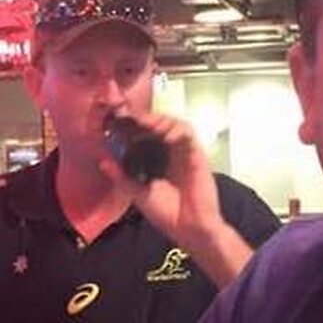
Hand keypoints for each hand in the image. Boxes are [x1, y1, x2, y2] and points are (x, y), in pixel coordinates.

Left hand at [99, 112, 251, 286]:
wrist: (188, 226)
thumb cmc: (166, 213)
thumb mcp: (138, 194)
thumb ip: (122, 176)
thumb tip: (103, 161)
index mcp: (157, 161)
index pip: (147, 135)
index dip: (136, 126)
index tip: (120, 122)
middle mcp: (171, 153)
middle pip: (161, 125)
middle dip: (148, 118)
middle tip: (133, 118)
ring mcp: (184, 152)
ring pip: (175, 124)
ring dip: (162, 120)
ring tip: (148, 123)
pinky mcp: (197, 154)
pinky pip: (189, 134)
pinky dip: (177, 129)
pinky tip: (165, 134)